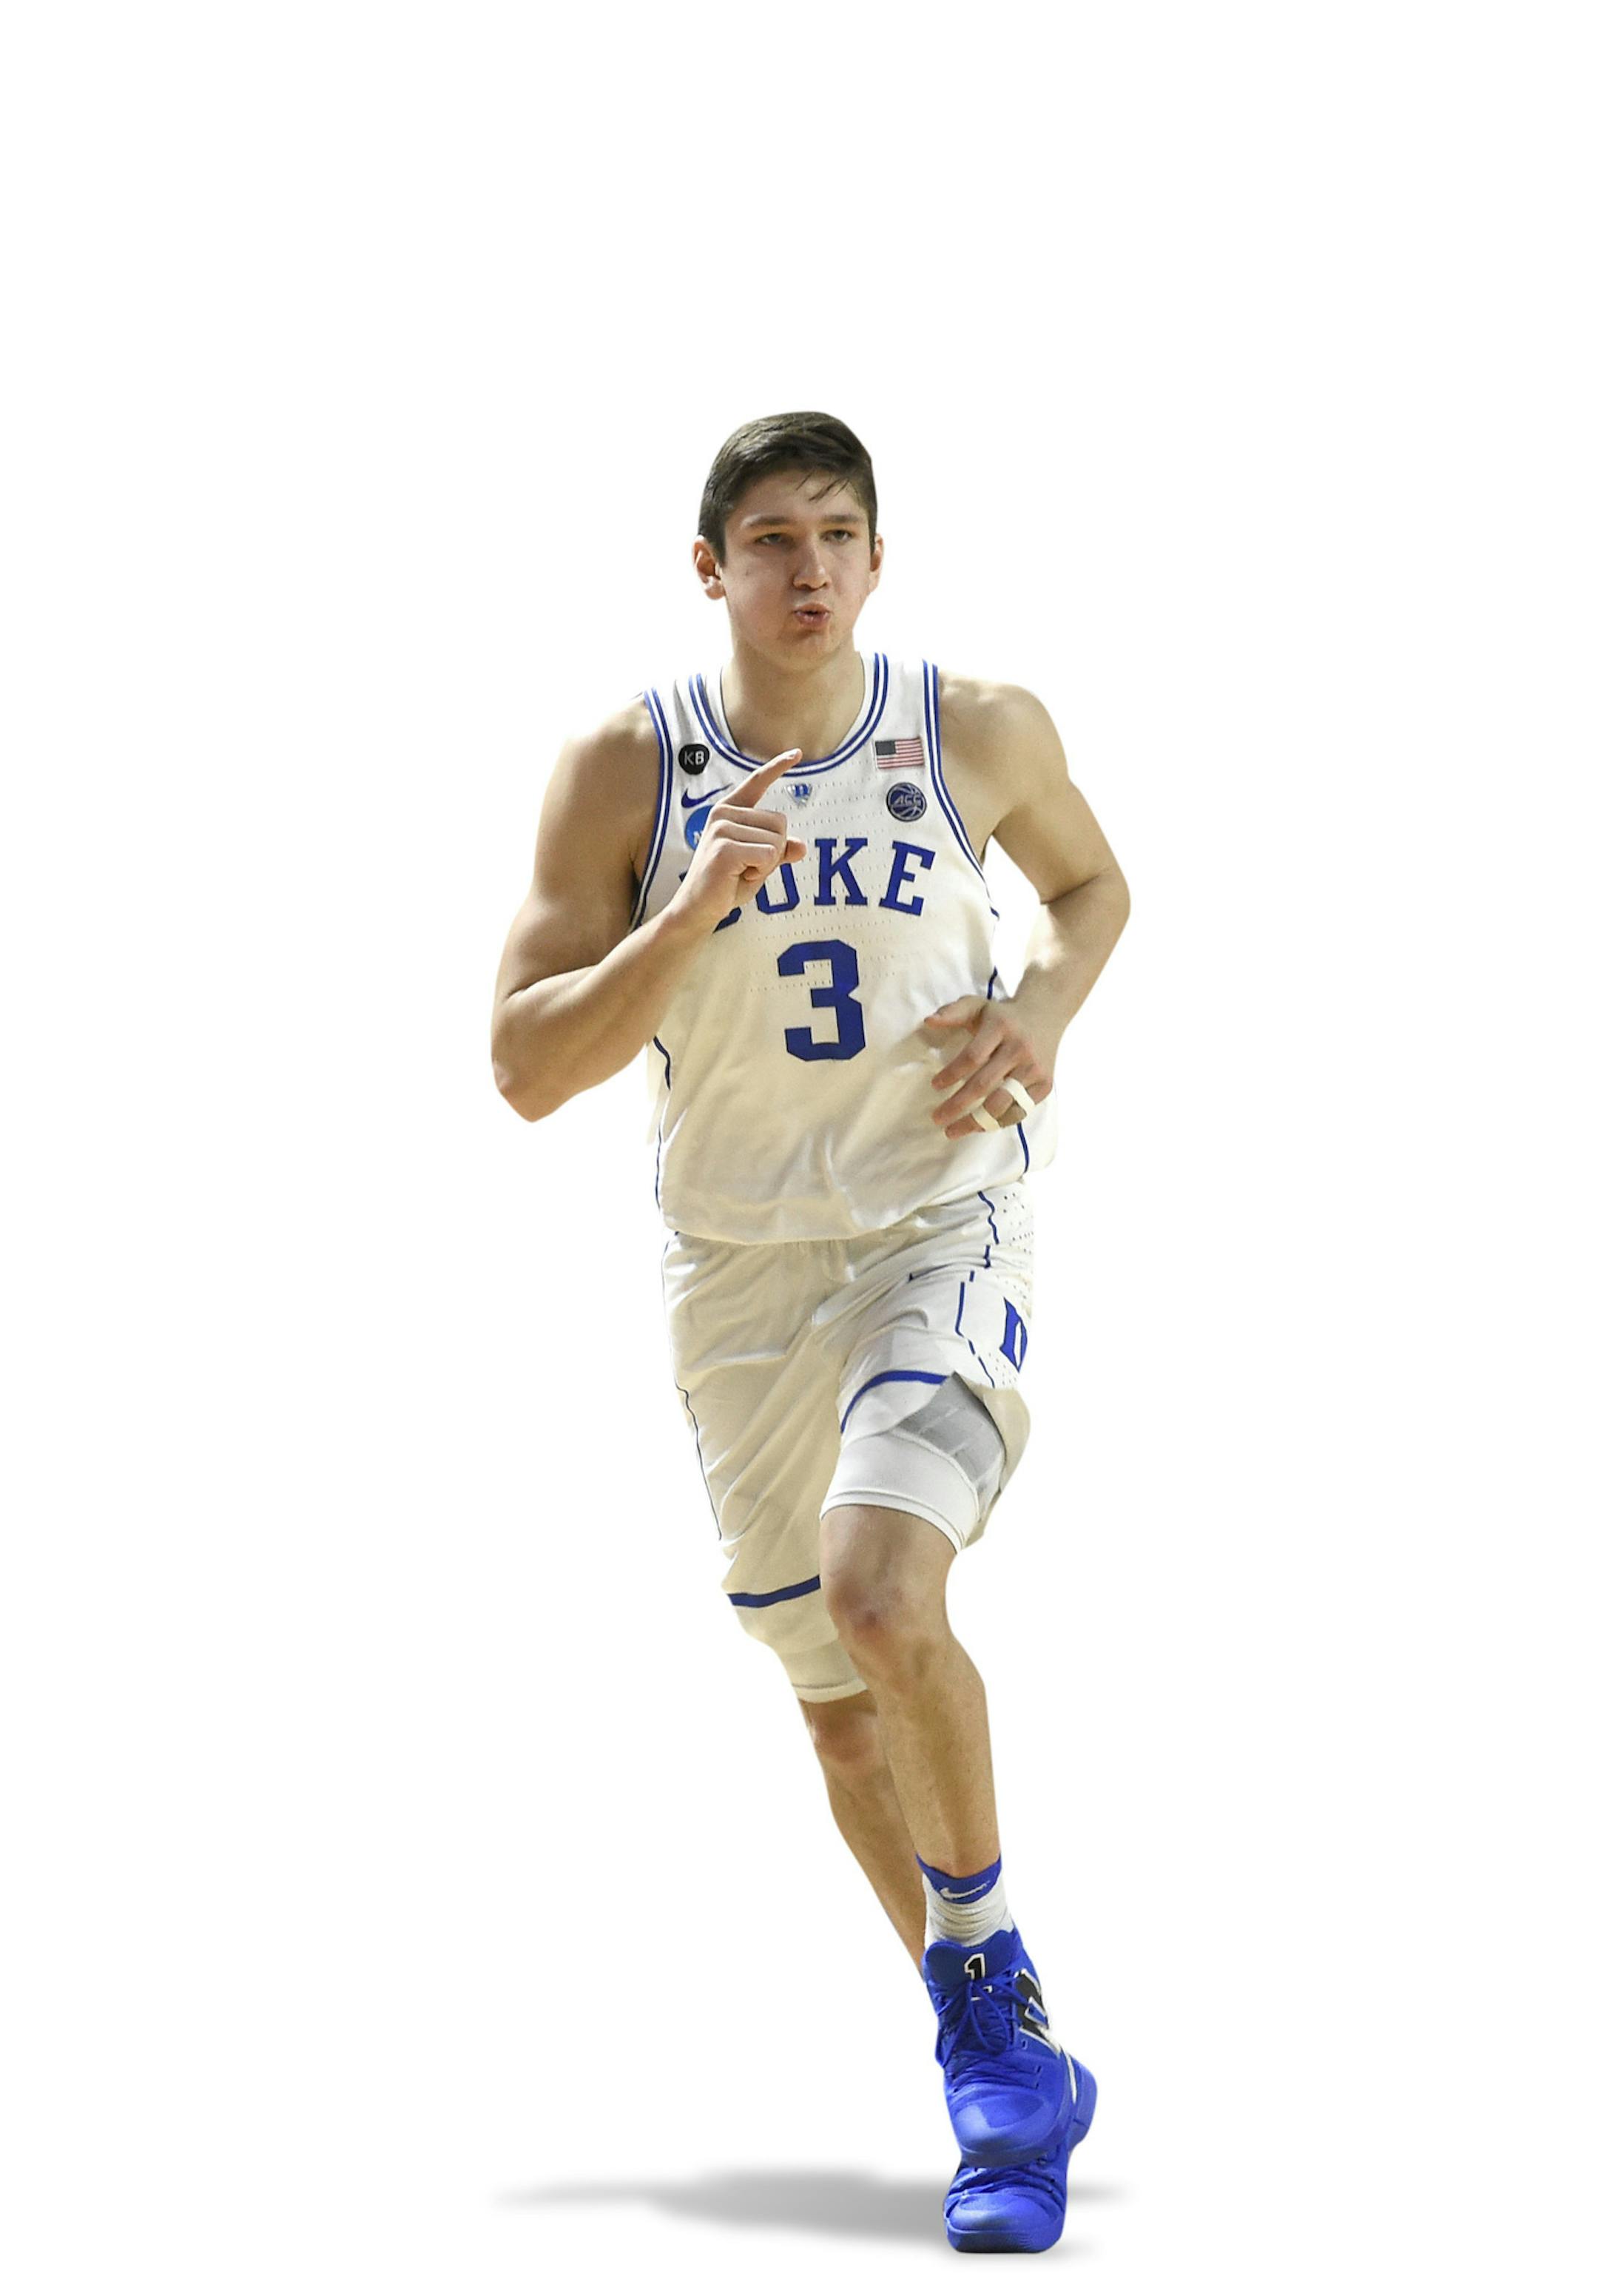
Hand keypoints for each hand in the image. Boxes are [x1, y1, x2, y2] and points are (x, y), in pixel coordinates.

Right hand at [671, 748, 807, 927]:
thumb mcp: (758, 865)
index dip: (777, 767)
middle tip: (748, 867)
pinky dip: (762, 872)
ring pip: (776, 841)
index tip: (796, 753)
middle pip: (780, 823)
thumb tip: (802, 846)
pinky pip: (768, 856)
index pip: (757, 782)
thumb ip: (777, 851)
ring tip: (742, 873)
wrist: (699, 909)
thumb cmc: (727, 885)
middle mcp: (723, 813)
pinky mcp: (724, 848)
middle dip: (775, 851)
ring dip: (767, 865)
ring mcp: (722, 828)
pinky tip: (740, 877)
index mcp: (730, 811)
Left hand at [923, 993, 1055, 1136]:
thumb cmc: (1003, 1015)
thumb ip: (953, 1012)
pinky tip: (979, 1126)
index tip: (935, 1086)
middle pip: (984, 1084)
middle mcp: (1020, 1049)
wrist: (1046, 1015)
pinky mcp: (1045, 1084)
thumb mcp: (978, 1005)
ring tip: (953, 1130)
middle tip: (937, 1118)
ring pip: (1003, 1103)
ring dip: (976, 1121)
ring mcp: (1034, 1069)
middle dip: (957, 1105)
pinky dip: (998, 1122)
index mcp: (1001, 1027)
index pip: (973, 1057)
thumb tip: (929, 1021)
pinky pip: (1019, 1110)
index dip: (952, 1074)